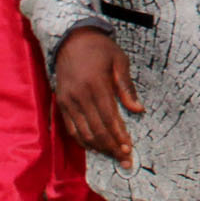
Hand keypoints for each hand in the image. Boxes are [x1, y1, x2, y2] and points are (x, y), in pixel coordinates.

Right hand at [54, 28, 139, 166]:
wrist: (71, 40)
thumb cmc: (101, 49)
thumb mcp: (120, 61)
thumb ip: (127, 87)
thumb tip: (138, 110)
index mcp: (96, 85)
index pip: (109, 118)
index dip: (119, 135)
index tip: (129, 148)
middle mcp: (79, 96)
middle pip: (96, 129)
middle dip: (111, 147)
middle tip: (125, 160)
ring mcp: (68, 101)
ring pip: (82, 132)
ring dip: (98, 147)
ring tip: (113, 157)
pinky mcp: (61, 103)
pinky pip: (70, 128)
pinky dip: (82, 140)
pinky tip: (94, 147)